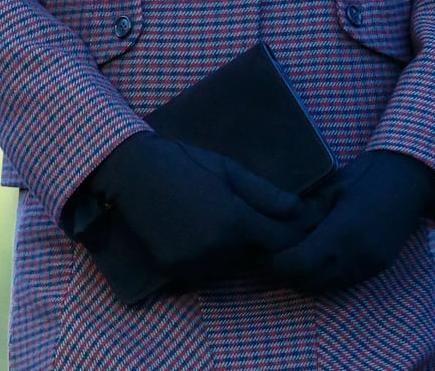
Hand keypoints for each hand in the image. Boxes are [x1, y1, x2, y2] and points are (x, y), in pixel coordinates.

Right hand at [83, 131, 315, 283]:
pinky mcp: (176, 270)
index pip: (280, 241)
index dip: (292, 234)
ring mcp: (195, 263)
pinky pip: (206, 272)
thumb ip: (265, 194)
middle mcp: (218, 248)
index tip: (295, 226)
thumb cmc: (186, 162)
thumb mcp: (228, 169)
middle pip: (256, 255)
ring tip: (222, 223)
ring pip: (231, 266)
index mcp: (235, 220)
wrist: (135, 173)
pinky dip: (211, 260)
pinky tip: (202, 234)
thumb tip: (299, 210)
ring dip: (235, 252)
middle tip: (249, 217)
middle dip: (260, 240)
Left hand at [267, 150, 434, 291]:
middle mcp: (357, 256)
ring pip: (326, 288)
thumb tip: (277, 225)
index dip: (276, 264)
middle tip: (270, 258)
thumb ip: (307, 211)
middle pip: (309, 283)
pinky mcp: (378, 268)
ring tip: (291, 259)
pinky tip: (316, 259)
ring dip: (305, 280)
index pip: (299, 264)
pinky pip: (343, 284)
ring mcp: (370, 265)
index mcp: (343, 232)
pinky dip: (325, 278)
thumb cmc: (367, 175)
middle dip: (286, 275)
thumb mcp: (332, 187)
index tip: (261, 255)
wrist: (410, 179)